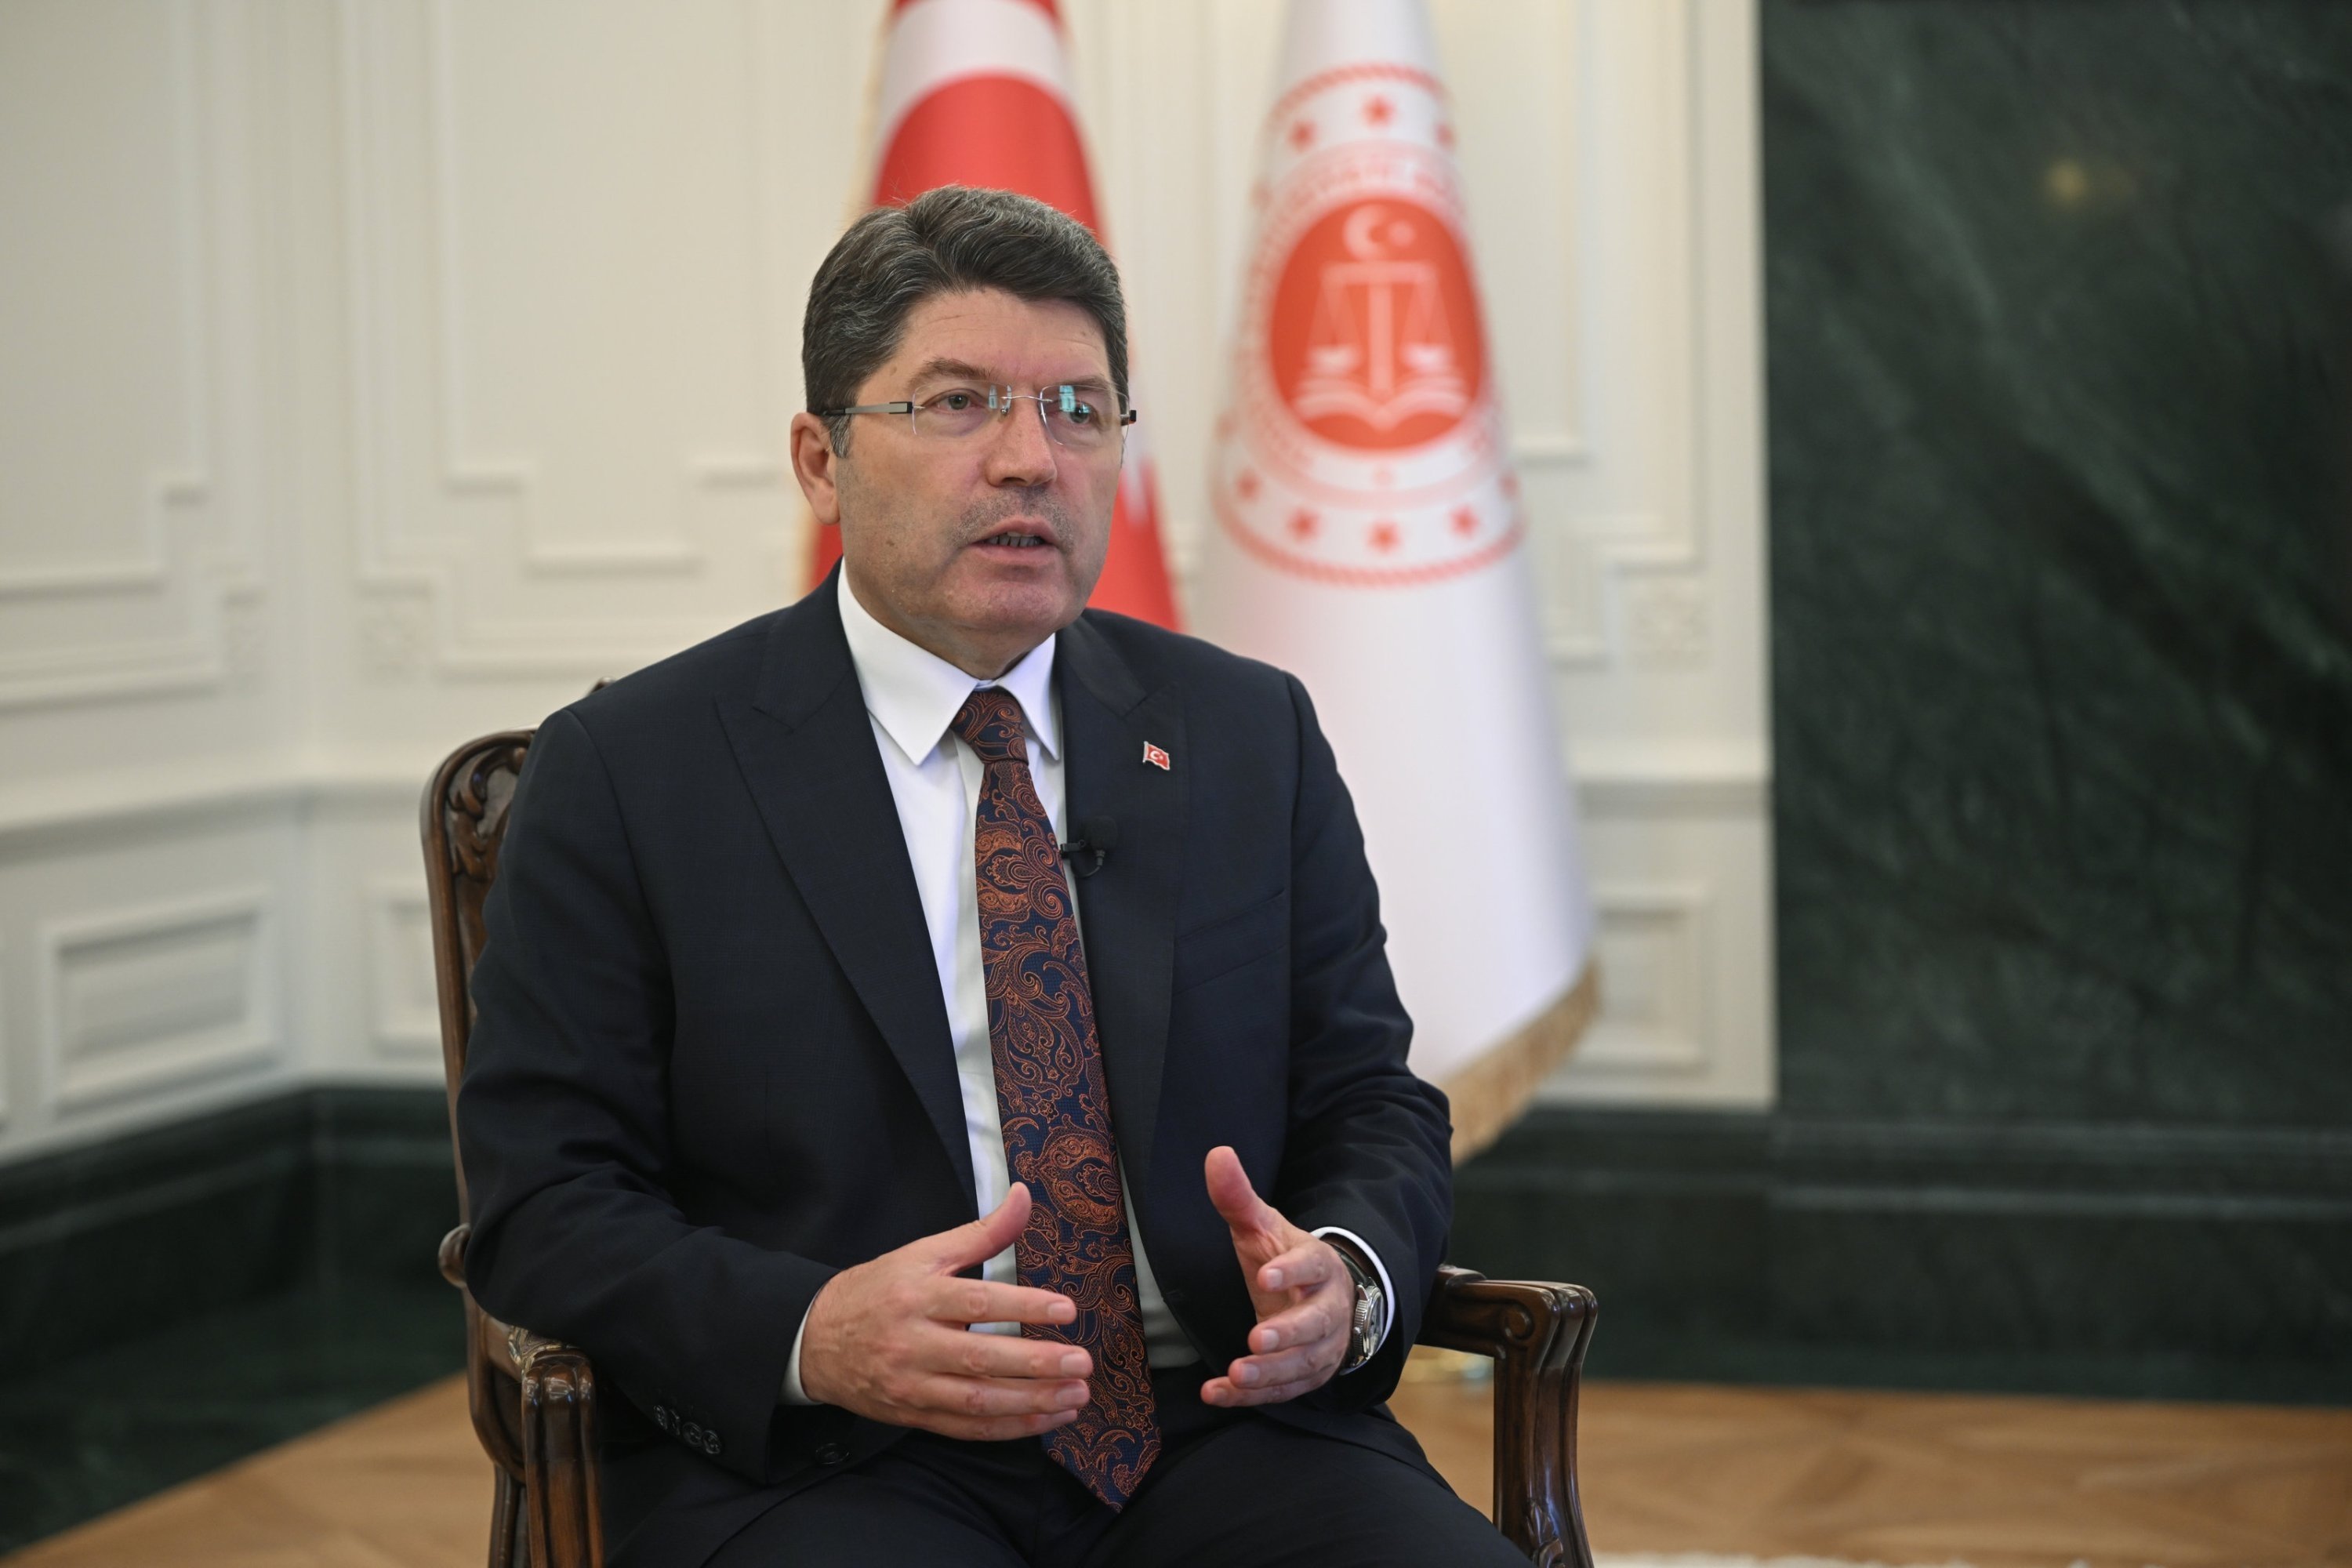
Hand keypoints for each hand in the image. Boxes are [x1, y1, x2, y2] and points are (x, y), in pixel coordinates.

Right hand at [797, 1184, 1094, 1439]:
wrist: (814, 1339)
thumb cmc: (878, 1290)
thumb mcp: (924, 1252)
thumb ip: (981, 1232)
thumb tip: (1022, 1196)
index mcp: (918, 1295)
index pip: (977, 1302)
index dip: (1024, 1306)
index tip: (1067, 1309)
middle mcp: (914, 1343)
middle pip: (980, 1358)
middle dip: (1036, 1364)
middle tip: (1081, 1363)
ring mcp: (912, 1385)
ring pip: (977, 1401)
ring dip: (1031, 1402)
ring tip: (1076, 1396)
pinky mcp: (913, 1415)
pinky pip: (966, 1428)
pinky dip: (1008, 1428)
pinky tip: (1045, 1418)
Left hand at [1199, 1145, 1352, 1407]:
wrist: (1324, 1300)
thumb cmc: (1284, 1261)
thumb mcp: (1262, 1228)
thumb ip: (1238, 1198)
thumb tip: (1216, 1153)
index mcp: (1318, 1265)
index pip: (1311, 1266)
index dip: (1292, 1272)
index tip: (1266, 1277)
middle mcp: (1327, 1308)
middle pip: (1316, 1324)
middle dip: (1288, 1334)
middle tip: (1256, 1339)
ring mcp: (1321, 1346)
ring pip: (1302, 1364)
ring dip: (1269, 1373)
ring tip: (1235, 1374)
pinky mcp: (1307, 1375)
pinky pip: (1282, 1391)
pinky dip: (1249, 1396)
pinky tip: (1214, 1392)